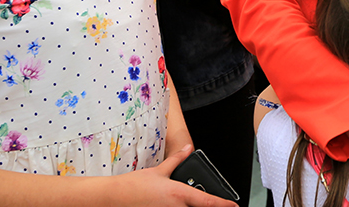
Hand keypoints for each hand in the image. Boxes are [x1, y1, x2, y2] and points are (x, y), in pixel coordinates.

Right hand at [117, 145, 237, 206]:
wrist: (115, 197)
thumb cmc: (135, 186)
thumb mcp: (159, 170)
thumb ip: (177, 159)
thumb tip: (188, 148)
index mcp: (178, 194)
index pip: (207, 201)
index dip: (223, 204)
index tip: (233, 206)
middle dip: (208, 206)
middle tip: (215, 203)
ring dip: (192, 206)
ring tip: (193, 201)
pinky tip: (180, 204)